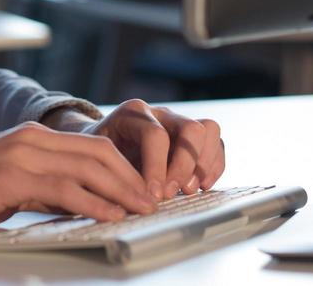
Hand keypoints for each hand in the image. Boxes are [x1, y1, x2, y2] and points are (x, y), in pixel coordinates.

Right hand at [0, 121, 158, 227]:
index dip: (122, 166)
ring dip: (121, 189)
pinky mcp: (14, 175)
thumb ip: (42, 189)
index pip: (91, 145)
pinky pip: (65, 187)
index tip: (140, 189)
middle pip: (98, 151)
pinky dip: (93, 201)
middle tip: (150, 200)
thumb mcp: (9, 184)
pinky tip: (109, 214)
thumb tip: (76, 204)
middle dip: (130, 176)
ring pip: (88, 166)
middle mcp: (32, 138)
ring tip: (140, 208)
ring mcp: (24, 153)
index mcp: (32, 137)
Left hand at [47, 99, 224, 201]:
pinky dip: (214, 166)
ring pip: (208, 130)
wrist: (100, 148)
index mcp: (132, 113)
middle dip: (184, 165)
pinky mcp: (192, 137)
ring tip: (190, 190)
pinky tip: (201, 186)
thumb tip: (132, 200)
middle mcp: (159, 113)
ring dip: (204, 164)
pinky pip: (216, 143)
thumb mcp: (97, 161)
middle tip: (172, 194)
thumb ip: (112, 175)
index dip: (157, 167)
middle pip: (189, 128)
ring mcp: (178, 121)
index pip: (155, 135)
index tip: (154, 195)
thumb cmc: (98, 157)